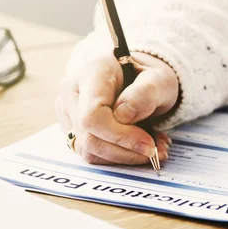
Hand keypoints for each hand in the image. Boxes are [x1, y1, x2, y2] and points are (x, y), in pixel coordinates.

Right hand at [56, 44, 178, 164]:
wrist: (136, 78)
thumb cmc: (148, 77)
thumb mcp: (160, 79)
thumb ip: (146, 93)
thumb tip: (124, 115)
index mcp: (92, 71)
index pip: (93, 115)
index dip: (121, 136)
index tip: (149, 143)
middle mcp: (72, 90)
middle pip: (88, 137)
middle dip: (125, 151)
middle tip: (155, 150)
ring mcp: (67, 110)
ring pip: (87, 150)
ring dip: (123, 157)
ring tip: (151, 148)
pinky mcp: (71, 128)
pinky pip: (90, 153)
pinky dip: (117, 157)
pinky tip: (137, 149)